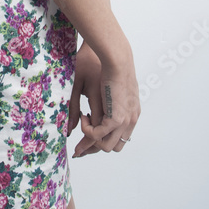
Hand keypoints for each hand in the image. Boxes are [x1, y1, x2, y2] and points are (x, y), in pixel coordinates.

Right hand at [68, 40, 139, 156]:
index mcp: (130, 113)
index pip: (116, 137)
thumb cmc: (106, 66)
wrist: (116, 58)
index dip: (100, 143)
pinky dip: (88, 130)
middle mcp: (130, 120)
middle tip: (77, 150)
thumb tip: (87, 117)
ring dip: (90, 138)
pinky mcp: (117, 118)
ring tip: (82, 119)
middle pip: (111, 146)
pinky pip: (99, 136)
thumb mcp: (101, 89)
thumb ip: (98, 105)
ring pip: (106, 146)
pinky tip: (84, 116)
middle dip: (92, 149)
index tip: (84, 148)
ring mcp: (125, 121)